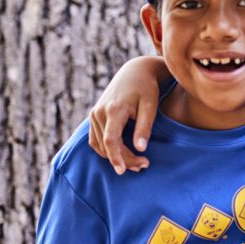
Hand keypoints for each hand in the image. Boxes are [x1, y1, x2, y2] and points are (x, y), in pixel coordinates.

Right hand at [87, 56, 165, 173]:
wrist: (135, 72)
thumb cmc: (146, 89)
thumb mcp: (150, 107)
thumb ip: (144, 127)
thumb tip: (141, 148)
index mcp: (114, 110)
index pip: (111, 140)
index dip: (116, 158)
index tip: (123, 171)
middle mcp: (99, 112)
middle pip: (107, 145)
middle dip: (124, 159)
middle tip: (144, 165)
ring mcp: (94, 114)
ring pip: (100, 144)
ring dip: (115, 157)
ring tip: (137, 162)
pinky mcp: (94, 116)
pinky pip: (96, 139)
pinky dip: (106, 150)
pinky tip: (123, 155)